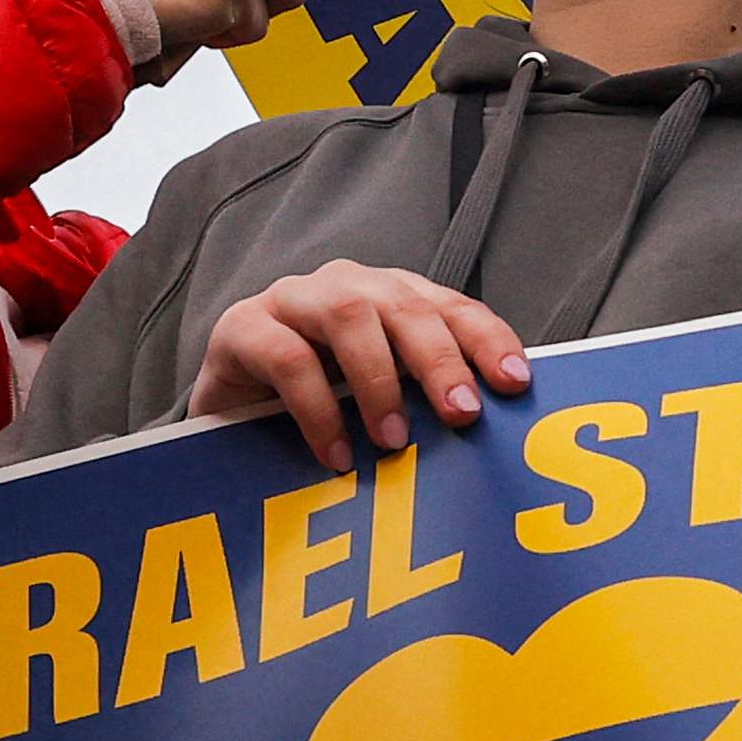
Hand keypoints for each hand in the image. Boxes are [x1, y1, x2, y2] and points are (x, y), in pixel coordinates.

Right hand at [193, 261, 526, 465]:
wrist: (225, 423)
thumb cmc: (317, 413)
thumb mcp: (378, 407)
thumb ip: (423, 406)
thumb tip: (490, 439)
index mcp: (390, 298)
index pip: (450, 306)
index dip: (486, 338)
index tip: (515, 382)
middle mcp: (345, 286)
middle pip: (402, 304)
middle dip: (439, 358)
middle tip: (462, 414)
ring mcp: (291, 301)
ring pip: (347, 313)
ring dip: (378, 379)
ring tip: (394, 441)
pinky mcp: (241, 328)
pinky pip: (286, 356)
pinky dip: (318, 408)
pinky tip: (335, 454)